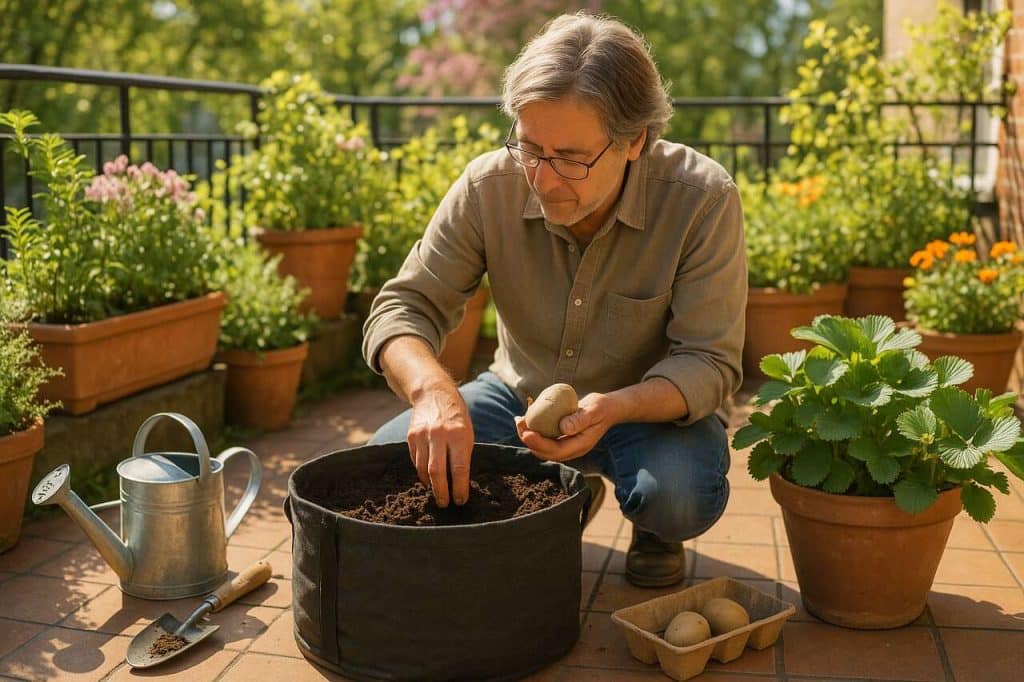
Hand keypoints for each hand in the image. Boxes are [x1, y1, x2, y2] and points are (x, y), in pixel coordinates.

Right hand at [406, 385, 473, 506]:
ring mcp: (422, 435)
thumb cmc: (456, 417)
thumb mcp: (467, 432)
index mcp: (458, 434)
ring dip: (430, 484)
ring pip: (423, 469)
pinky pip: (416, 461)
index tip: (461, 500)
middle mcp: (439, 434)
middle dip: (441, 492)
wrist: (434, 394)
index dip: (460, 487)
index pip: (459, 468)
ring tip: (437, 493)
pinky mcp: (411, 436)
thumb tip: (461, 483)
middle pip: (437, 472)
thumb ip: (463, 455)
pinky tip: (428, 478)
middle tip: (445, 504)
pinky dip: (422, 472)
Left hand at [515, 392, 617, 461]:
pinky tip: (526, 416)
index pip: (556, 451)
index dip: (539, 444)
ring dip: (528, 435)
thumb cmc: (601, 408)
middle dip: (529, 440)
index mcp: (580, 446)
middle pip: (545, 452)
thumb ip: (580, 419)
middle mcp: (571, 449)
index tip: (527, 432)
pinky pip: (544, 437)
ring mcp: (565, 444)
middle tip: (519, 423)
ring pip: (542, 446)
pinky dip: (533, 429)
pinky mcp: (560, 437)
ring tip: (519, 419)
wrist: (607, 408)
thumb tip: (563, 427)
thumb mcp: (593, 410)